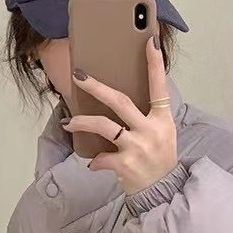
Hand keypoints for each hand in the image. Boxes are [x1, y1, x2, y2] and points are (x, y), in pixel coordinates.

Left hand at [61, 36, 178, 195]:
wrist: (163, 192)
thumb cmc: (159, 159)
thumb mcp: (162, 134)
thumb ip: (147, 116)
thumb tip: (118, 98)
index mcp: (163, 120)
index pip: (159, 86)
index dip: (155, 64)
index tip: (149, 41)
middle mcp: (151, 131)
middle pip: (121, 102)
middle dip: (97, 87)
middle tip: (79, 75)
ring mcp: (138, 147)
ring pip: (104, 126)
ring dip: (83, 122)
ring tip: (69, 121)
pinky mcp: (125, 165)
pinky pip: (101, 157)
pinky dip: (95, 160)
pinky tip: (93, 162)